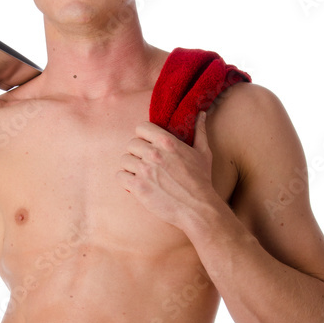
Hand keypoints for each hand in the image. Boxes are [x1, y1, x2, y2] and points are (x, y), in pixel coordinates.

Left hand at [116, 111, 216, 228]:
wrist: (198, 208)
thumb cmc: (201, 181)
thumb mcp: (203, 153)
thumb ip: (199, 131)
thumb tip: (201, 114)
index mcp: (167, 142)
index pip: (141, 128)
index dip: (143, 136)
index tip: (148, 144)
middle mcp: (153, 153)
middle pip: (131, 144)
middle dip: (137, 153)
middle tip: (146, 163)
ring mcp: (144, 170)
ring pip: (124, 160)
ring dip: (131, 167)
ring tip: (141, 175)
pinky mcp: (137, 187)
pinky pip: (120, 176)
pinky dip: (125, 180)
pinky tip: (136, 184)